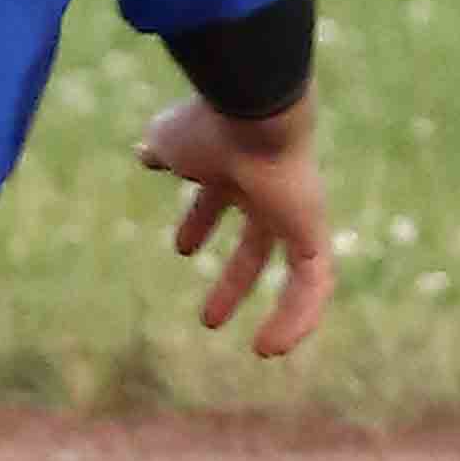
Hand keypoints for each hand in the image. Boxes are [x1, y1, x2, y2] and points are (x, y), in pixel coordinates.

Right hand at [137, 94, 336, 359]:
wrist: (252, 111)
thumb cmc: (207, 125)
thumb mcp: (170, 141)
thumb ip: (162, 150)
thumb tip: (145, 155)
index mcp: (234, 169)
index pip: (219, 200)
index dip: (200, 222)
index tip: (182, 250)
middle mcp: (269, 192)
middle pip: (257, 244)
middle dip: (234, 280)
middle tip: (209, 318)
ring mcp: (296, 212)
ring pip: (295, 270)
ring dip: (275, 309)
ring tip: (262, 350)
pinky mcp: (313, 231)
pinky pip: (314, 283)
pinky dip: (299, 316)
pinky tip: (276, 346)